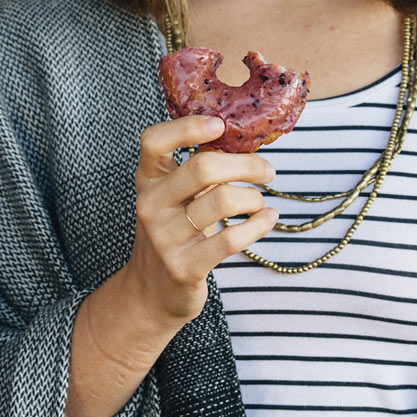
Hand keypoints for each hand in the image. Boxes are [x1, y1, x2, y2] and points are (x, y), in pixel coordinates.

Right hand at [119, 115, 278, 327]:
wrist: (151, 291)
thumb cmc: (172, 234)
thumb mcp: (172, 198)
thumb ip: (195, 172)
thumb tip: (241, 141)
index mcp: (148, 181)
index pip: (154, 141)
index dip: (187, 127)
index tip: (220, 125)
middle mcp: (151, 205)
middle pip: (203, 168)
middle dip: (246, 165)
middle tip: (267, 171)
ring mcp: (165, 237)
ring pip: (223, 201)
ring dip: (254, 197)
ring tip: (260, 201)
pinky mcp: (185, 266)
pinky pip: (232, 239)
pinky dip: (259, 225)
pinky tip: (268, 219)